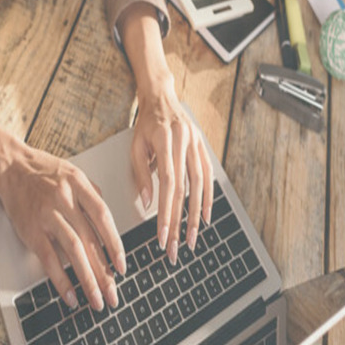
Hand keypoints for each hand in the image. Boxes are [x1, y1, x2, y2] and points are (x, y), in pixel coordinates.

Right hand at [0, 143, 125, 311]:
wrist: (10, 166)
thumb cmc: (43, 172)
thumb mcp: (74, 174)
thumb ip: (92, 196)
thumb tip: (108, 225)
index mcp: (79, 185)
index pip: (103, 217)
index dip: (115, 244)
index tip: (122, 266)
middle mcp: (64, 199)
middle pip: (90, 240)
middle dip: (104, 272)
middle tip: (113, 294)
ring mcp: (47, 215)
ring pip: (73, 251)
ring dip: (87, 279)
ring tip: (96, 299)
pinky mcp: (31, 230)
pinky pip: (49, 259)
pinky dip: (61, 280)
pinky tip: (71, 295)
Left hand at [132, 75, 214, 265]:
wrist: (162, 97)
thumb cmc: (145, 124)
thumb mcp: (135, 147)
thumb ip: (141, 175)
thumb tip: (147, 204)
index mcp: (166, 142)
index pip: (167, 185)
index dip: (166, 213)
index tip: (163, 236)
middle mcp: (185, 143)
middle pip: (184, 190)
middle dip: (181, 222)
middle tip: (177, 247)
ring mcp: (198, 145)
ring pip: (200, 186)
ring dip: (196, 216)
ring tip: (192, 239)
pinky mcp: (204, 148)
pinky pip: (208, 177)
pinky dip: (208, 199)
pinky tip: (205, 217)